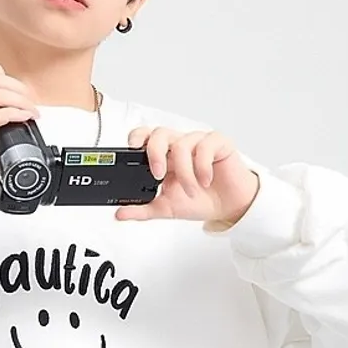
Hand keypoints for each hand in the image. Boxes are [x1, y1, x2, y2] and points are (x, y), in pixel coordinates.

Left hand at [115, 126, 260, 223]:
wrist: (228, 207)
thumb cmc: (199, 201)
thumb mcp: (165, 209)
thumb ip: (142, 210)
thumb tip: (119, 213)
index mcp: (163, 156)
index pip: (145, 136)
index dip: (137, 138)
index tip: (132, 150)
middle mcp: (178, 146)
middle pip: (159, 133)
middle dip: (155, 153)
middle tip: (158, 176)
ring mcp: (197, 142)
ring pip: (182, 145)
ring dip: (185, 173)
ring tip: (192, 191)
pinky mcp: (217, 143)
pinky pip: (205, 146)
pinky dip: (203, 167)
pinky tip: (206, 181)